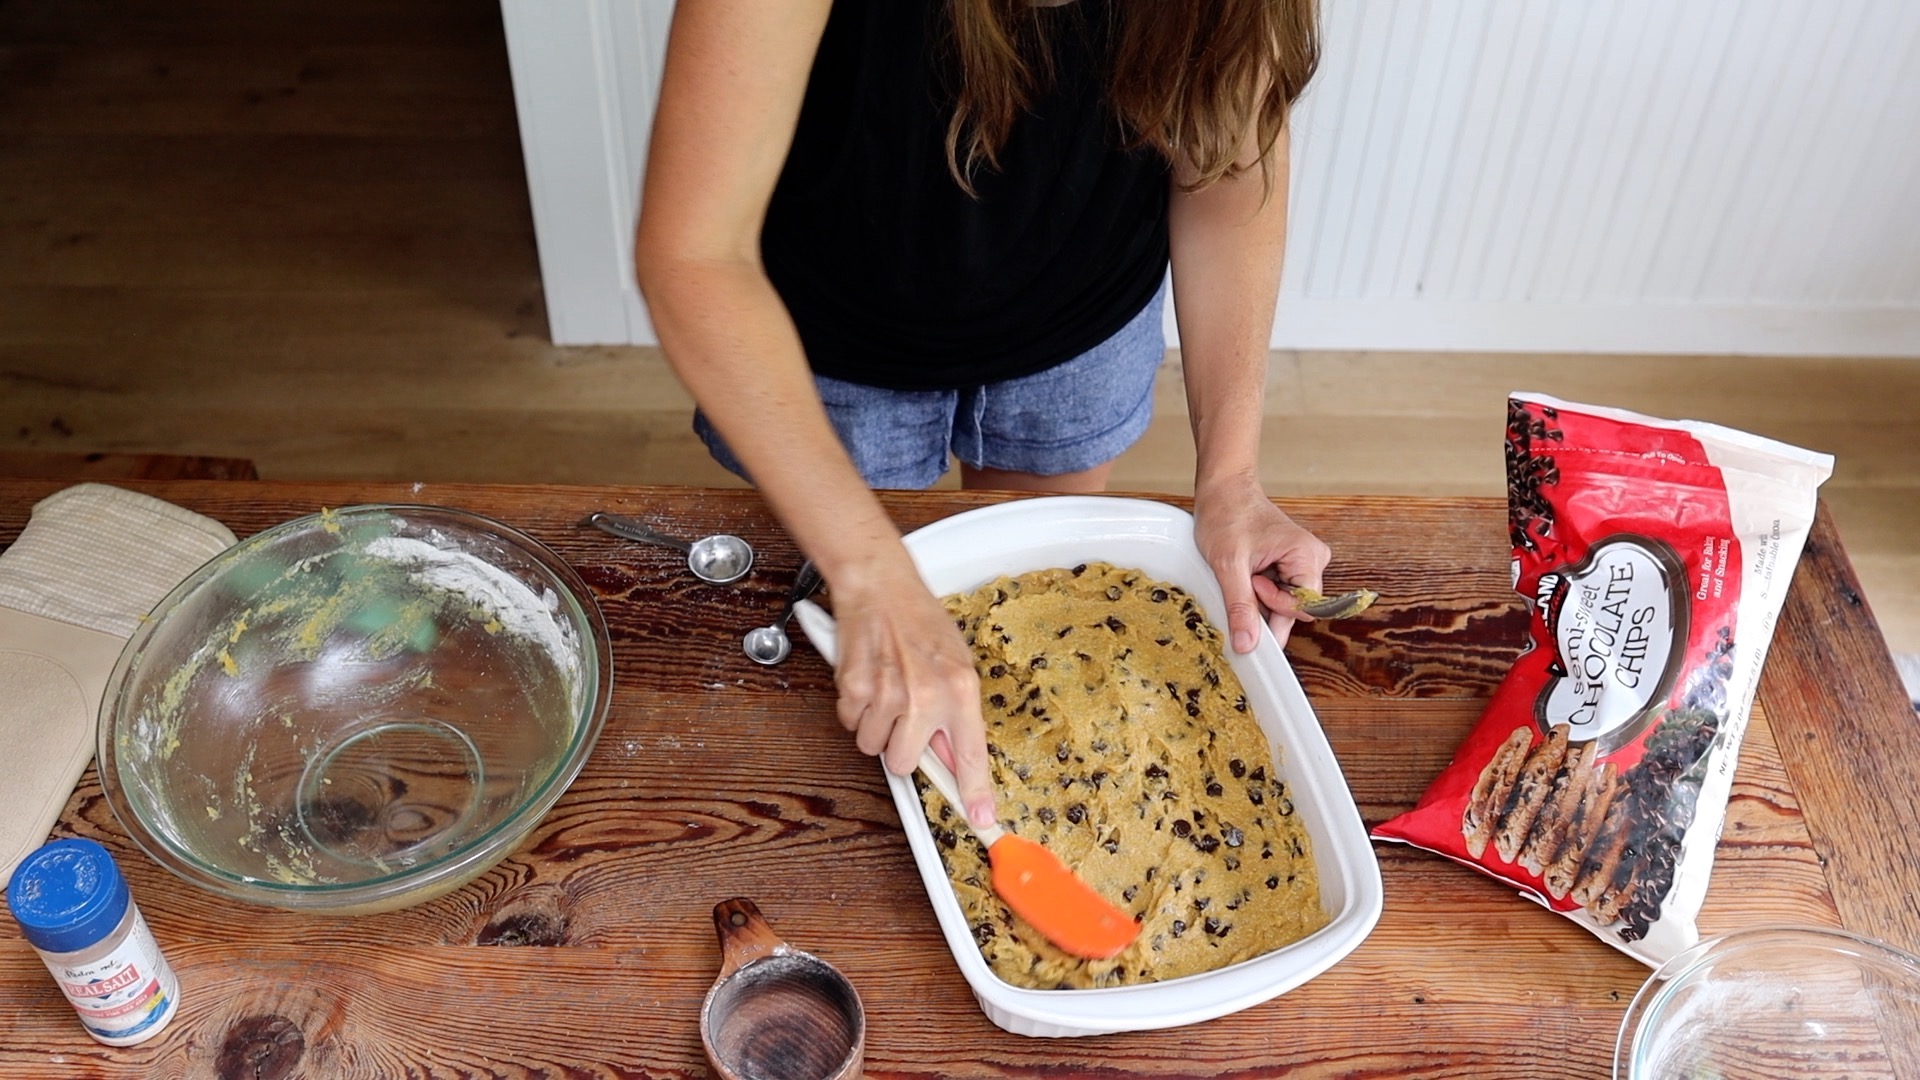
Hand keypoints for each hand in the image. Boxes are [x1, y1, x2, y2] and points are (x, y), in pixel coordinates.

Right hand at [825, 558, 997, 829]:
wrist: (880, 585)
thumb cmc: (919, 620)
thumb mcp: (956, 663)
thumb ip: (956, 712)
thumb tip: (954, 757)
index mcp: (961, 689)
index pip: (972, 753)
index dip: (975, 792)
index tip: (981, 819)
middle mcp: (927, 696)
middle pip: (906, 762)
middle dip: (901, 746)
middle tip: (903, 716)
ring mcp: (889, 695)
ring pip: (874, 745)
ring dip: (876, 725)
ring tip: (886, 689)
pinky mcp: (855, 690)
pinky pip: (850, 724)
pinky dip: (855, 708)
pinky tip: (867, 681)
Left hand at [1193, 472, 1331, 651]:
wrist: (1223, 489)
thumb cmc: (1227, 513)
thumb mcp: (1228, 564)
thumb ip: (1240, 606)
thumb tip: (1247, 644)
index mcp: (1307, 555)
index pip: (1304, 608)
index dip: (1275, 609)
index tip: (1251, 587)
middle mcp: (1313, 559)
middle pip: (1296, 608)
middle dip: (1266, 604)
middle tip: (1245, 578)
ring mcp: (1303, 562)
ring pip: (1285, 603)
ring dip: (1261, 597)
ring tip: (1245, 571)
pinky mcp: (1290, 564)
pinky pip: (1280, 592)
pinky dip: (1259, 591)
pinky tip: (1248, 574)